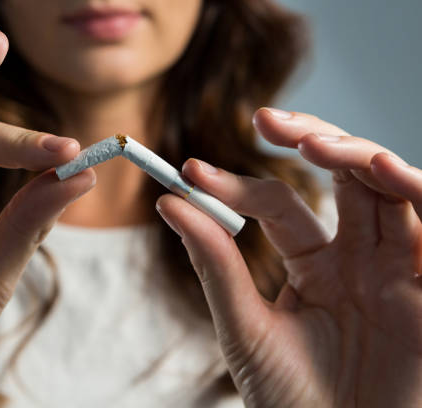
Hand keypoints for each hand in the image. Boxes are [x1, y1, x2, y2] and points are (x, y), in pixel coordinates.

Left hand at [156, 108, 421, 406]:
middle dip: (311, 137)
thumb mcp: (244, 325)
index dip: (237, 185)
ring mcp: (397, 267)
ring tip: (312, 143)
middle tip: (267, 120)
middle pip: (343, 174)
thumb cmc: (289, 398)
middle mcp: (358, 256)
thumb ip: (214, 263)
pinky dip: (415, 190)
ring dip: (357, 154)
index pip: (279, 203)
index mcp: (314, 264)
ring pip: (389, 186)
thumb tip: (169, 202)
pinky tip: (381, 171)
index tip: (191, 173)